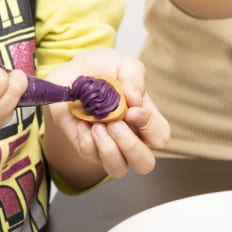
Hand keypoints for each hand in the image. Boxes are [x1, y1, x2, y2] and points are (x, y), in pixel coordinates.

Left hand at [44, 48, 169, 178]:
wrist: (71, 71)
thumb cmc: (103, 69)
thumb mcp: (123, 63)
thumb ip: (135, 76)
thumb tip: (135, 99)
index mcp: (146, 119)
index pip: (160, 136)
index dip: (149, 126)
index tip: (133, 110)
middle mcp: (131, 137)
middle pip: (144, 163)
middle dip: (131, 146)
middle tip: (115, 125)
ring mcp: (108, 146)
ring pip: (118, 169)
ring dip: (108, 150)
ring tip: (97, 127)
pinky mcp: (86, 147)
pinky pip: (90, 155)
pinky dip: (86, 139)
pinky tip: (82, 122)